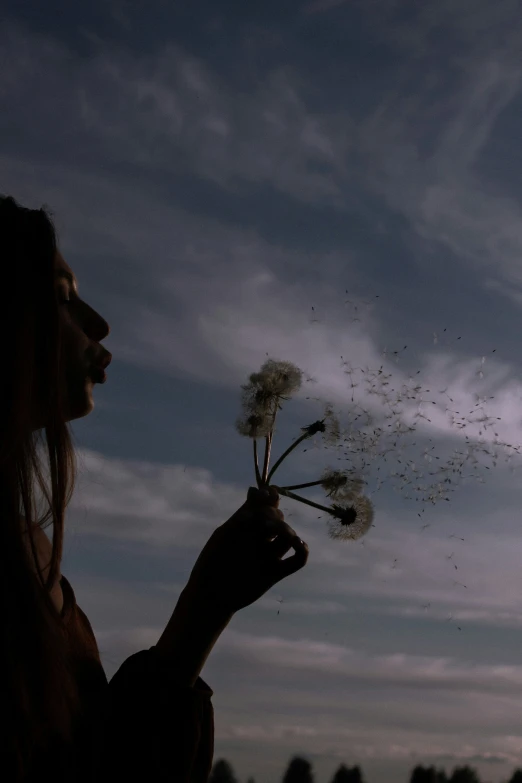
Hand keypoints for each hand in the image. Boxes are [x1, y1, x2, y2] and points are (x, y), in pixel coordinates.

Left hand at [184, 485, 308, 614]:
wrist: (210, 593)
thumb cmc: (214, 560)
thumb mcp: (229, 531)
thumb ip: (245, 512)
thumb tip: (255, 488)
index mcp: (246, 526)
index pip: (264, 505)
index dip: (270, 498)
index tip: (271, 494)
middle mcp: (259, 539)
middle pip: (277, 519)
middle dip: (274, 516)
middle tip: (264, 523)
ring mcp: (268, 555)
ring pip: (288, 537)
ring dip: (288, 531)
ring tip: (280, 533)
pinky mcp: (276, 573)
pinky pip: (298, 560)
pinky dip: (303, 550)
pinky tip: (297, 543)